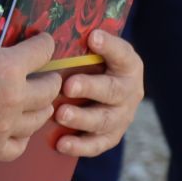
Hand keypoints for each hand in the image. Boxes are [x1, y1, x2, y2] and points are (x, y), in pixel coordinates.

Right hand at [0, 30, 59, 159]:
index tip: (42, 43)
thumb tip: (7, 36)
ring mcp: (2, 127)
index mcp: (8, 68)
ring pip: (40, 118)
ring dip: (38, 105)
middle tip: (40, 72)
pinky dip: (22, 135)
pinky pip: (20, 146)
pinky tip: (15, 125)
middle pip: (50, 89)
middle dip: (48, 76)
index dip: (45, 43)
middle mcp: (12, 99)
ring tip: (29, 98)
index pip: (44, 52)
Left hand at [52, 30, 144, 157]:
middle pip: (112, 90)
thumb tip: (51, 34)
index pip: (122, 53)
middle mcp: (130, 91)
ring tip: (60, 114)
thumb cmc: (91, 65)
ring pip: (104, 120)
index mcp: (128, 64)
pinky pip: (96, 145)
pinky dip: (79, 146)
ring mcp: (122, 117)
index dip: (108, 46)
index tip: (92, 37)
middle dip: (90, 88)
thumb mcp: (92, 52)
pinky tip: (61, 144)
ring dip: (82, 118)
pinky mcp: (110, 137)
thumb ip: (81, 44)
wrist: (101, 92)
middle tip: (68, 85)